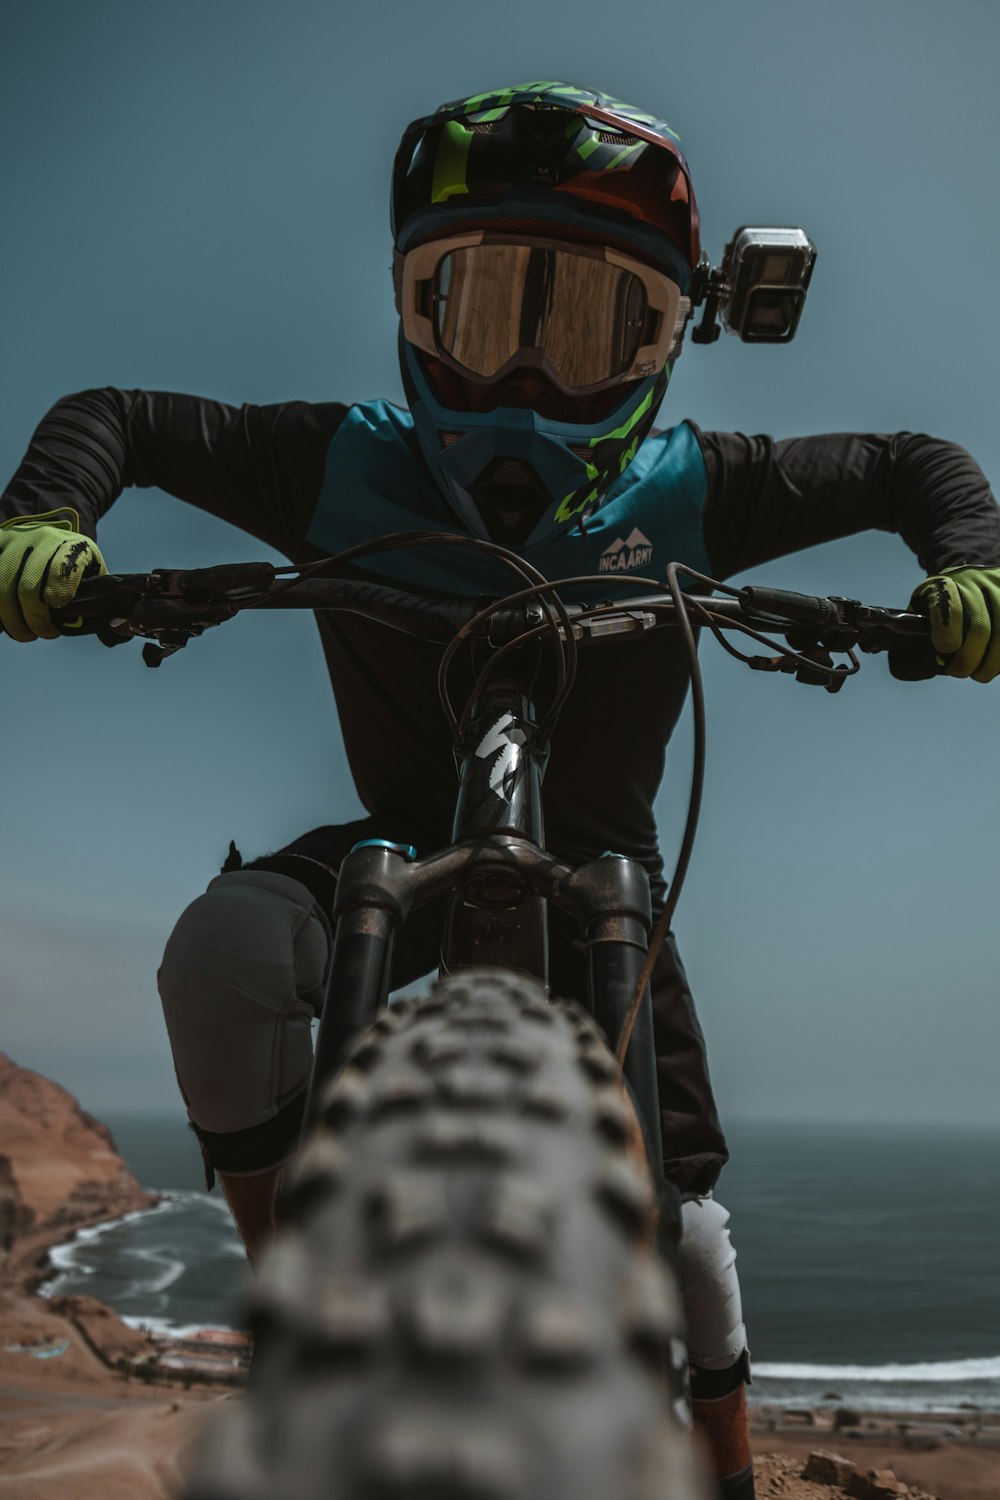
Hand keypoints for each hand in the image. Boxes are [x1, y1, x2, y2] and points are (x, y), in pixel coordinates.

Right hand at [0, 510, 106, 641]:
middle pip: (27, 586)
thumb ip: (100, 597)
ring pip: (2, 585)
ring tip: (23, 633)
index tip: (57, 611)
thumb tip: (110, 632)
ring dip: (11, 617)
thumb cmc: (75, 562)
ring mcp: (14, 542)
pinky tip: (5, 621)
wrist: (48, 530)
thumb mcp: (92, 570)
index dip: (58, 592)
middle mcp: (40, 540)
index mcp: (71, 546)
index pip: (62, 569)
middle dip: (34, 618)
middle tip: (42, 633)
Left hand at [907, 565, 999, 682]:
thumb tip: (920, 664)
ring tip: (980, 674)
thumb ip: (914, 633)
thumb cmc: (938, 602)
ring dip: (991, 663)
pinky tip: (994, 663)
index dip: (947, 636)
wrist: (967, 577)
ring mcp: (997, 590)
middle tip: (959, 672)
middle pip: (980, 629)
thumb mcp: (920, 608)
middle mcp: (975, 583)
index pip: (949, 610)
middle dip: (968, 660)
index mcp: (943, 585)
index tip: (943, 651)